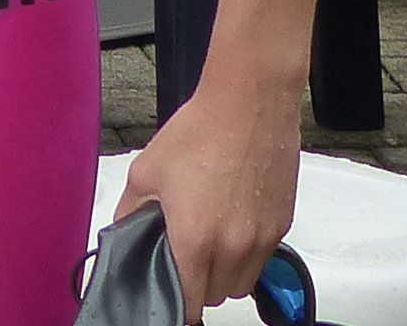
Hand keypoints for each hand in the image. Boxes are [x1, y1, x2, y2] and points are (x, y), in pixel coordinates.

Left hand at [116, 78, 300, 310]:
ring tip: (211, 235)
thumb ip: (131, 212)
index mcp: (196, 238)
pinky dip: (248, 251)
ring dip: (225, 271)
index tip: (168, 292)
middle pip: (216, 296)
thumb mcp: (147, 170)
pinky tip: (233, 218)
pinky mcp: (282, 225)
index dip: (174, 302)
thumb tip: (124, 235)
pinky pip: (263, 258)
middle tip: (185, 251)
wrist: (250, 103)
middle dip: (198, 282)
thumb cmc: (200, 130)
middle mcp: (234, 247)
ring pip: (242, 282)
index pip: (187, 303)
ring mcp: (263, 239)